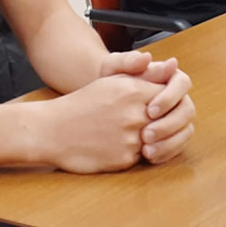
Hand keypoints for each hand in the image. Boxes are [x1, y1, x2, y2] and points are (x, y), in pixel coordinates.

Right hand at [42, 74, 162, 172]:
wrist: (53, 131)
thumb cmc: (82, 104)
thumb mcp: (111, 81)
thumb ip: (144, 75)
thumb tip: (173, 67)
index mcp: (133, 91)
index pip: (170, 97)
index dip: (167, 103)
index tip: (157, 106)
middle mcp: (135, 114)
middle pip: (167, 121)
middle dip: (158, 123)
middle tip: (140, 123)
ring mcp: (130, 138)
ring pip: (156, 140)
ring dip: (146, 140)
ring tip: (123, 133)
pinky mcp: (124, 159)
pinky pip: (140, 157)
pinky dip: (131, 153)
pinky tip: (113, 146)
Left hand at [100, 50, 195, 163]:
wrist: (102, 102)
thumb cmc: (109, 80)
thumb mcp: (114, 68)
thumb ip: (129, 61)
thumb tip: (148, 58)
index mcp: (169, 77)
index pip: (182, 83)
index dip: (169, 98)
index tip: (149, 110)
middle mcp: (178, 98)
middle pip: (187, 110)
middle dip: (169, 124)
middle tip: (146, 134)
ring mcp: (178, 118)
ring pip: (186, 131)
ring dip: (169, 142)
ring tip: (146, 150)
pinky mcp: (173, 136)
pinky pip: (178, 146)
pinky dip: (166, 153)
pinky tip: (149, 157)